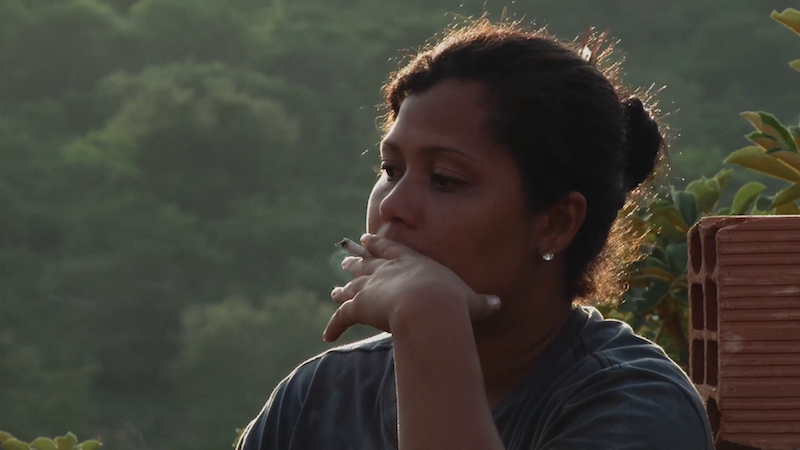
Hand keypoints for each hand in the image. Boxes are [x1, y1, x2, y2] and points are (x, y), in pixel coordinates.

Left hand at [323, 234, 500, 341]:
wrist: (428, 307)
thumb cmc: (452, 302)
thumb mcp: (470, 301)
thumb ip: (481, 302)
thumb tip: (498, 303)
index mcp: (412, 262)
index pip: (391, 249)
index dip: (378, 245)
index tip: (367, 239)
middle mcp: (388, 270)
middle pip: (368, 264)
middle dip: (357, 262)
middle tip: (345, 259)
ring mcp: (371, 287)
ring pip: (352, 287)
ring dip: (344, 290)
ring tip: (335, 291)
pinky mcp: (359, 307)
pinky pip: (341, 317)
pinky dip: (333, 326)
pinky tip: (326, 335)